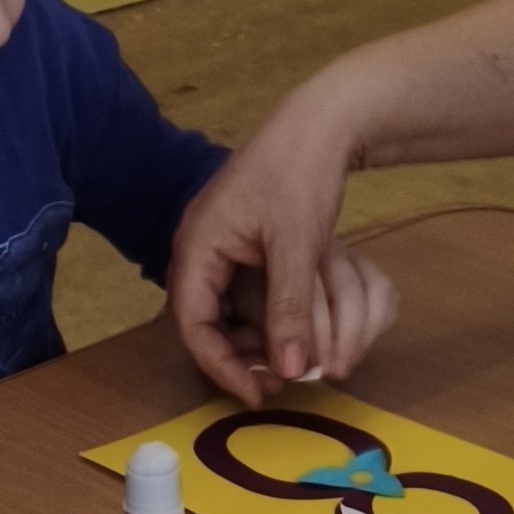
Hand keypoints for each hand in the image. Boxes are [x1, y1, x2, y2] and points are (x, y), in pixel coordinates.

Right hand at [170, 88, 371, 402]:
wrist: (322, 122)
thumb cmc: (300, 173)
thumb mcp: (296, 245)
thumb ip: (289, 309)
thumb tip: (291, 370)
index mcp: (197, 244)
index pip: (191, 322)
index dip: (220, 364)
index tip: (255, 391)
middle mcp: (199, 246)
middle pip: (202, 320)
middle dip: (235, 355)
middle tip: (272, 384)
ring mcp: (218, 242)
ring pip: (222, 308)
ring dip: (251, 338)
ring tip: (285, 361)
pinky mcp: (241, 239)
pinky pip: (239, 291)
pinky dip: (261, 315)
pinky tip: (289, 329)